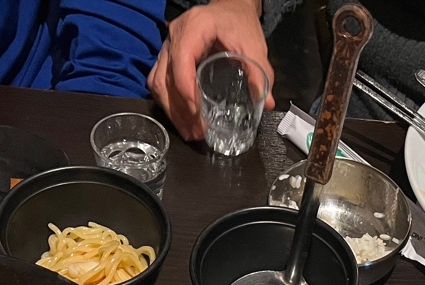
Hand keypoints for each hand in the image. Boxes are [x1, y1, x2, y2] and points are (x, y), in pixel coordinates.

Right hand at [149, 0, 274, 140]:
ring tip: (191, 131)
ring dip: (172, 110)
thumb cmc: (239, 23)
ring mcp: (168, 47)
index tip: (197, 111)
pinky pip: (159, 82)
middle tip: (198, 130)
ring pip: (158, 82)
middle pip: (165, 76)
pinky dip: (169, 104)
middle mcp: (175, 36)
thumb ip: (261, 72)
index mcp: (195, 27)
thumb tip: (266, 101)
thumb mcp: (253, 44)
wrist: (230, 9)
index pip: (181, 59)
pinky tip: (183, 120)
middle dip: (180, 109)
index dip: (186, 88)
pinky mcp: (168, 57)